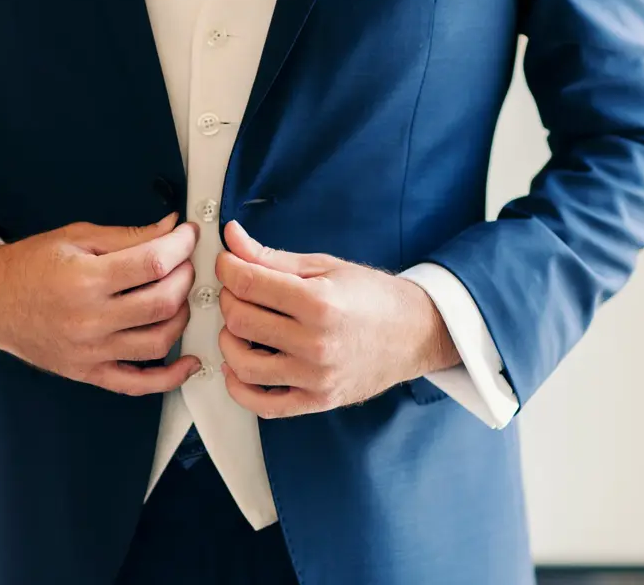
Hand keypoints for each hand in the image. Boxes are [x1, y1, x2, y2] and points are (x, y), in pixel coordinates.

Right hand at [0, 213, 202, 395]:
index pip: (152, 263)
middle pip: (162, 303)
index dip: (181, 245)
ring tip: (179, 297)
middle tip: (184, 263)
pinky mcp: (89, 373)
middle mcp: (89, 319)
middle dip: (185, 278)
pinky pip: (138, 384)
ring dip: (182, 317)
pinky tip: (188, 362)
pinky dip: (170, 377)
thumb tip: (171, 228)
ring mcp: (90, 351)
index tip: (189, 236)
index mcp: (84, 279)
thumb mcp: (76, 237)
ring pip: (158, 342)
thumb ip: (128, 235)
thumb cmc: (29, 266)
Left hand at [214, 221, 459, 418]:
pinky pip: (264, 404)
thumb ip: (272, 257)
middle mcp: (316, 342)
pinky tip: (239, 367)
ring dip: (229, 341)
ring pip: (243, 363)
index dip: (227, 268)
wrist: (416, 333)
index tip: (227, 263)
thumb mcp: (324, 267)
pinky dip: (240, 387)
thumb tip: (232, 238)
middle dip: (229, 299)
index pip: (247, 283)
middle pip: (240, 321)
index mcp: (318, 302)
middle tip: (239, 291)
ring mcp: (316, 376)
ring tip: (240, 327)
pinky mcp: (317, 400)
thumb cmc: (373, 297)